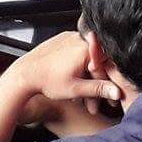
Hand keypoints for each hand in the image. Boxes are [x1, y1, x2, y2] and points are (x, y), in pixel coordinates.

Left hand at [0, 31, 120, 122]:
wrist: (24, 74)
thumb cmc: (46, 80)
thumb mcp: (76, 89)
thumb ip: (99, 89)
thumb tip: (117, 91)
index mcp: (85, 48)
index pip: (107, 65)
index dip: (109, 84)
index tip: (109, 98)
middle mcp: (79, 39)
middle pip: (96, 63)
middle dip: (96, 85)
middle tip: (94, 103)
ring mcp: (70, 37)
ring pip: (87, 59)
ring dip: (86, 78)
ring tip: (79, 98)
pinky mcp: (62, 39)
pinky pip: (77, 53)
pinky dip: (78, 67)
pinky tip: (74, 82)